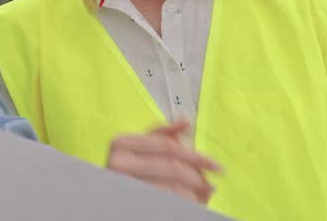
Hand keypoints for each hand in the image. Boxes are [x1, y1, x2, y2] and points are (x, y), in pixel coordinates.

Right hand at [106, 120, 222, 204]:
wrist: (110, 200)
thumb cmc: (129, 172)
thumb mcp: (141, 148)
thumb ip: (162, 135)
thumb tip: (185, 122)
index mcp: (121, 143)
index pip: (167, 146)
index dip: (195, 156)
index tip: (215, 165)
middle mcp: (118, 163)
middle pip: (171, 168)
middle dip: (197, 178)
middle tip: (211, 186)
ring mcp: (123, 184)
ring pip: (172, 189)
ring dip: (192, 194)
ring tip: (199, 197)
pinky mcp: (131, 202)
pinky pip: (168, 203)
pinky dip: (184, 204)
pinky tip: (188, 204)